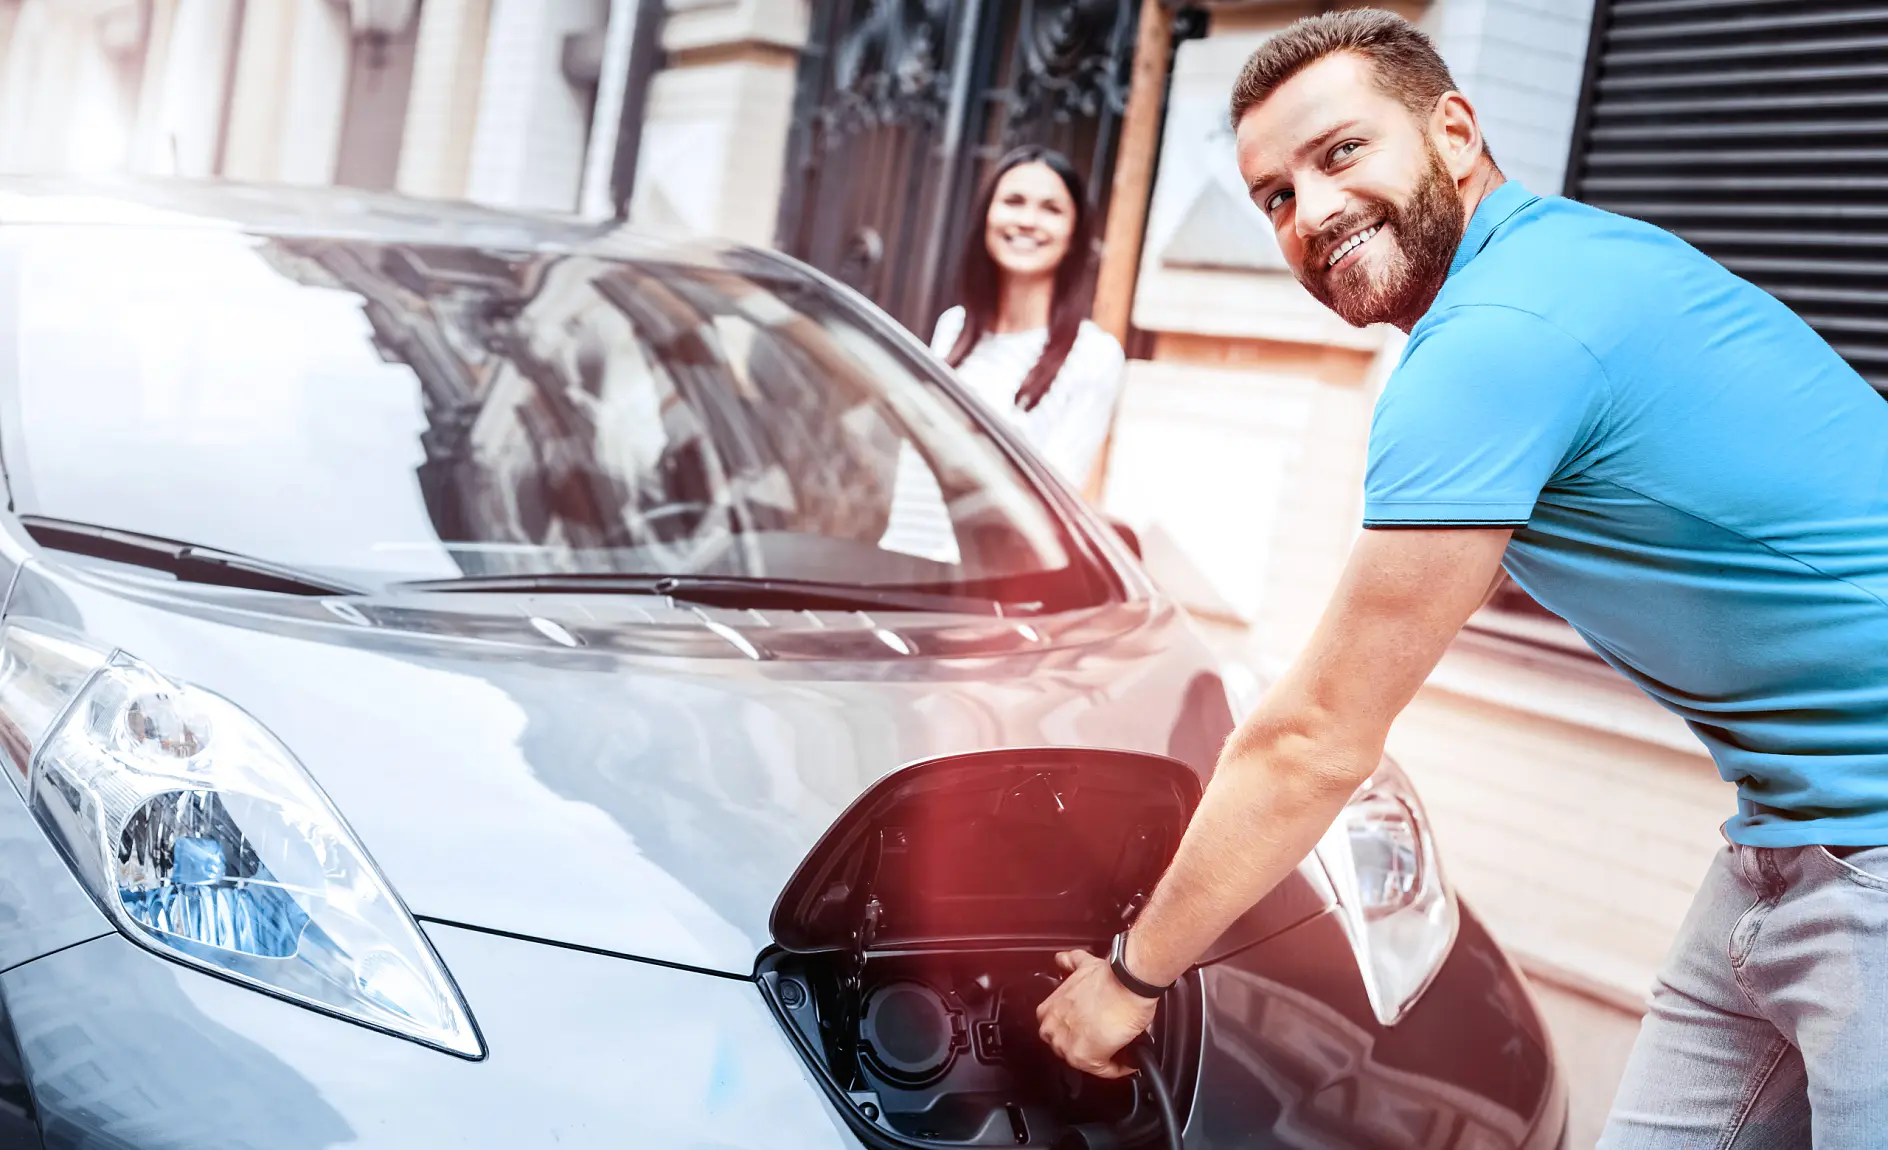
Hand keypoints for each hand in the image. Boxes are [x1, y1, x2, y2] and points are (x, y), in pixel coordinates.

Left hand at [1035, 949, 1158, 1078]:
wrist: (1128, 983)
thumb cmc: (1110, 976)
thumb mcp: (1080, 966)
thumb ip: (1070, 966)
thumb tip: (1067, 962)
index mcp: (1049, 1009)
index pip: (1060, 1029)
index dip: (1079, 1030)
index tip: (1093, 1030)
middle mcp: (1054, 1028)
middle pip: (1069, 1045)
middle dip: (1087, 1043)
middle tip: (1106, 1038)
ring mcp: (1067, 1044)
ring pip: (1084, 1059)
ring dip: (1102, 1055)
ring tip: (1119, 1049)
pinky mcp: (1086, 1058)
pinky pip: (1104, 1071)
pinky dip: (1117, 1068)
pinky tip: (1126, 1062)